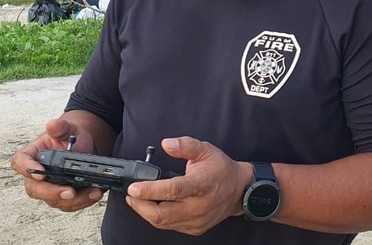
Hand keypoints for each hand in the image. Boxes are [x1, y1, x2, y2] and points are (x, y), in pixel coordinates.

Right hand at [10, 118, 105, 211]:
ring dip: (74, 200)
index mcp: (33, 154)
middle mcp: (37, 174)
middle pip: (34, 188)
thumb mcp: (69, 128)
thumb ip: (61, 127)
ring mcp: (49, 187)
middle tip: (70, 192)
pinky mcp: (62, 195)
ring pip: (54, 200)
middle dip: (52, 192)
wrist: (85, 146)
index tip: (41, 173)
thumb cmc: (72, 138)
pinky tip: (95, 193)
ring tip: (92, 192)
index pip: (20, 162)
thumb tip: (53, 124)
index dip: (27, 169)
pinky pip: (68, 204)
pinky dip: (83, 201)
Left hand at [125, 137, 251, 235]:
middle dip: (140, 205)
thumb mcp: (206, 150)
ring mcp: (196, 220)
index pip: (172, 190)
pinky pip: (170, 226)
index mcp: (201, 185)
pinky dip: (158, 217)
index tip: (134, 187)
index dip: (150, 190)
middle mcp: (198, 206)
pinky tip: (154, 207)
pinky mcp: (195, 228)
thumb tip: (166, 143)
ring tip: (138, 200)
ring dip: (146, 212)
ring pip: (163, 222)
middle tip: (131, 194)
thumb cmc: (222, 170)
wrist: (240, 190)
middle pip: (161, 214)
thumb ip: (185, 145)